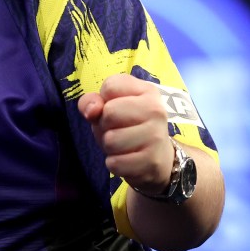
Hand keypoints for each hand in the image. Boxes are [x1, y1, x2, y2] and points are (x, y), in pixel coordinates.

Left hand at [78, 74, 173, 195]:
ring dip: (109, 147)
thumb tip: (91, 111)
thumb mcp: (109, 107)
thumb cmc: (129, 126)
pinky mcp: (152, 162)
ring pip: (110, 141)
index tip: (117, 110)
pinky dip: (115, 164)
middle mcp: (156, 110)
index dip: (104, 101)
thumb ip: (91, 101)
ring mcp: (156, 136)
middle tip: (118, 130)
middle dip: (105, 126)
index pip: (110, 87)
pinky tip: (128, 159)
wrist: (158, 157)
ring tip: (123, 145)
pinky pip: (114, 163)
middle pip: (109, 114)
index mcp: (147, 90)